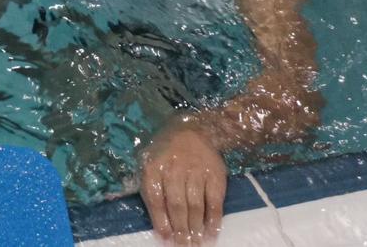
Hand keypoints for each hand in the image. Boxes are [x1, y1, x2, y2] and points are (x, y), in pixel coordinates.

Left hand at [137, 121, 225, 242]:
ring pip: (195, 205)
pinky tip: (212, 233)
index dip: (161, 221)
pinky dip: (214, 220)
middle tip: (183, 246)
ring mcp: (196, 171)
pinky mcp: (215, 175)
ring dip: (196, 228)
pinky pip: (214, 202)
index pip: (156, 198)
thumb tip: (159, 226)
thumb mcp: (152, 164)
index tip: (165, 239)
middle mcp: (175, 169)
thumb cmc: (167, 154)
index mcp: (155, 166)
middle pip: (177, 204)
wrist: (194, 131)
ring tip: (196, 243)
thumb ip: (152, 190)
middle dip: (180, 230)